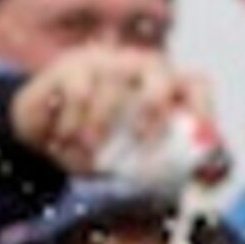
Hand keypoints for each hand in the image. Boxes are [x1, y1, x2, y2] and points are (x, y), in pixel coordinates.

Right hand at [6, 46, 210, 175]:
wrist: (42, 138)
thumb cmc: (99, 149)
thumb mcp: (133, 166)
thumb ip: (166, 172)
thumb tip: (201, 180)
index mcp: (164, 89)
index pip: (195, 86)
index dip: (202, 110)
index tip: (200, 143)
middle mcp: (138, 68)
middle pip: (158, 68)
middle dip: (153, 103)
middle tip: (142, 138)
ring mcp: (104, 63)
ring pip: (112, 87)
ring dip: (100, 130)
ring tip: (87, 156)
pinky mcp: (70, 67)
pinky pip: (78, 93)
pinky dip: (73, 125)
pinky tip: (63, 140)